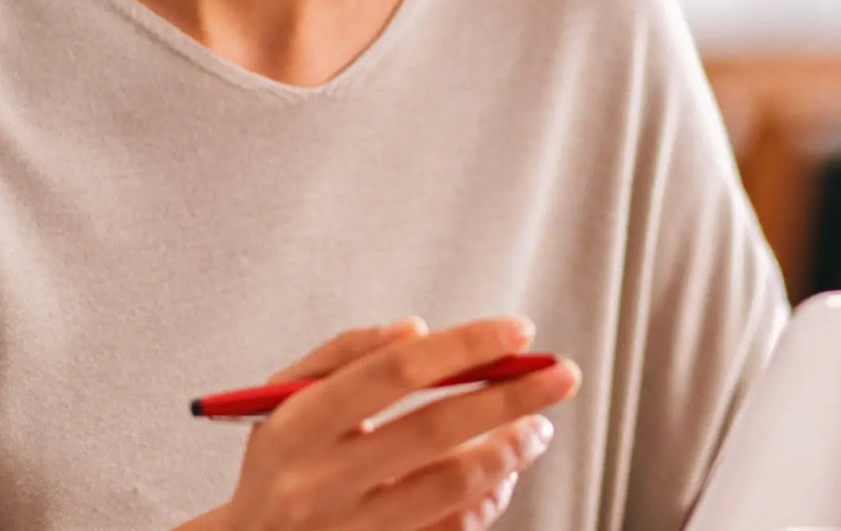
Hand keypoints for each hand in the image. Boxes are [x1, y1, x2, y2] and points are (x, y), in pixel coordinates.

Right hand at [207, 317, 579, 530]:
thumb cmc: (279, 461)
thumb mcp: (281, 397)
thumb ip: (343, 354)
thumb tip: (417, 331)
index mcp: (296, 426)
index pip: (393, 372)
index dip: (463, 347)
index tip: (518, 332)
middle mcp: (322, 483)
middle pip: (434, 431)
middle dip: (508, 398)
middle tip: (561, 376)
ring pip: (452, 489)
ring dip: (508, 452)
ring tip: (537, 426)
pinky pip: (451, 530)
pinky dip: (487, 500)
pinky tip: (503, 473)